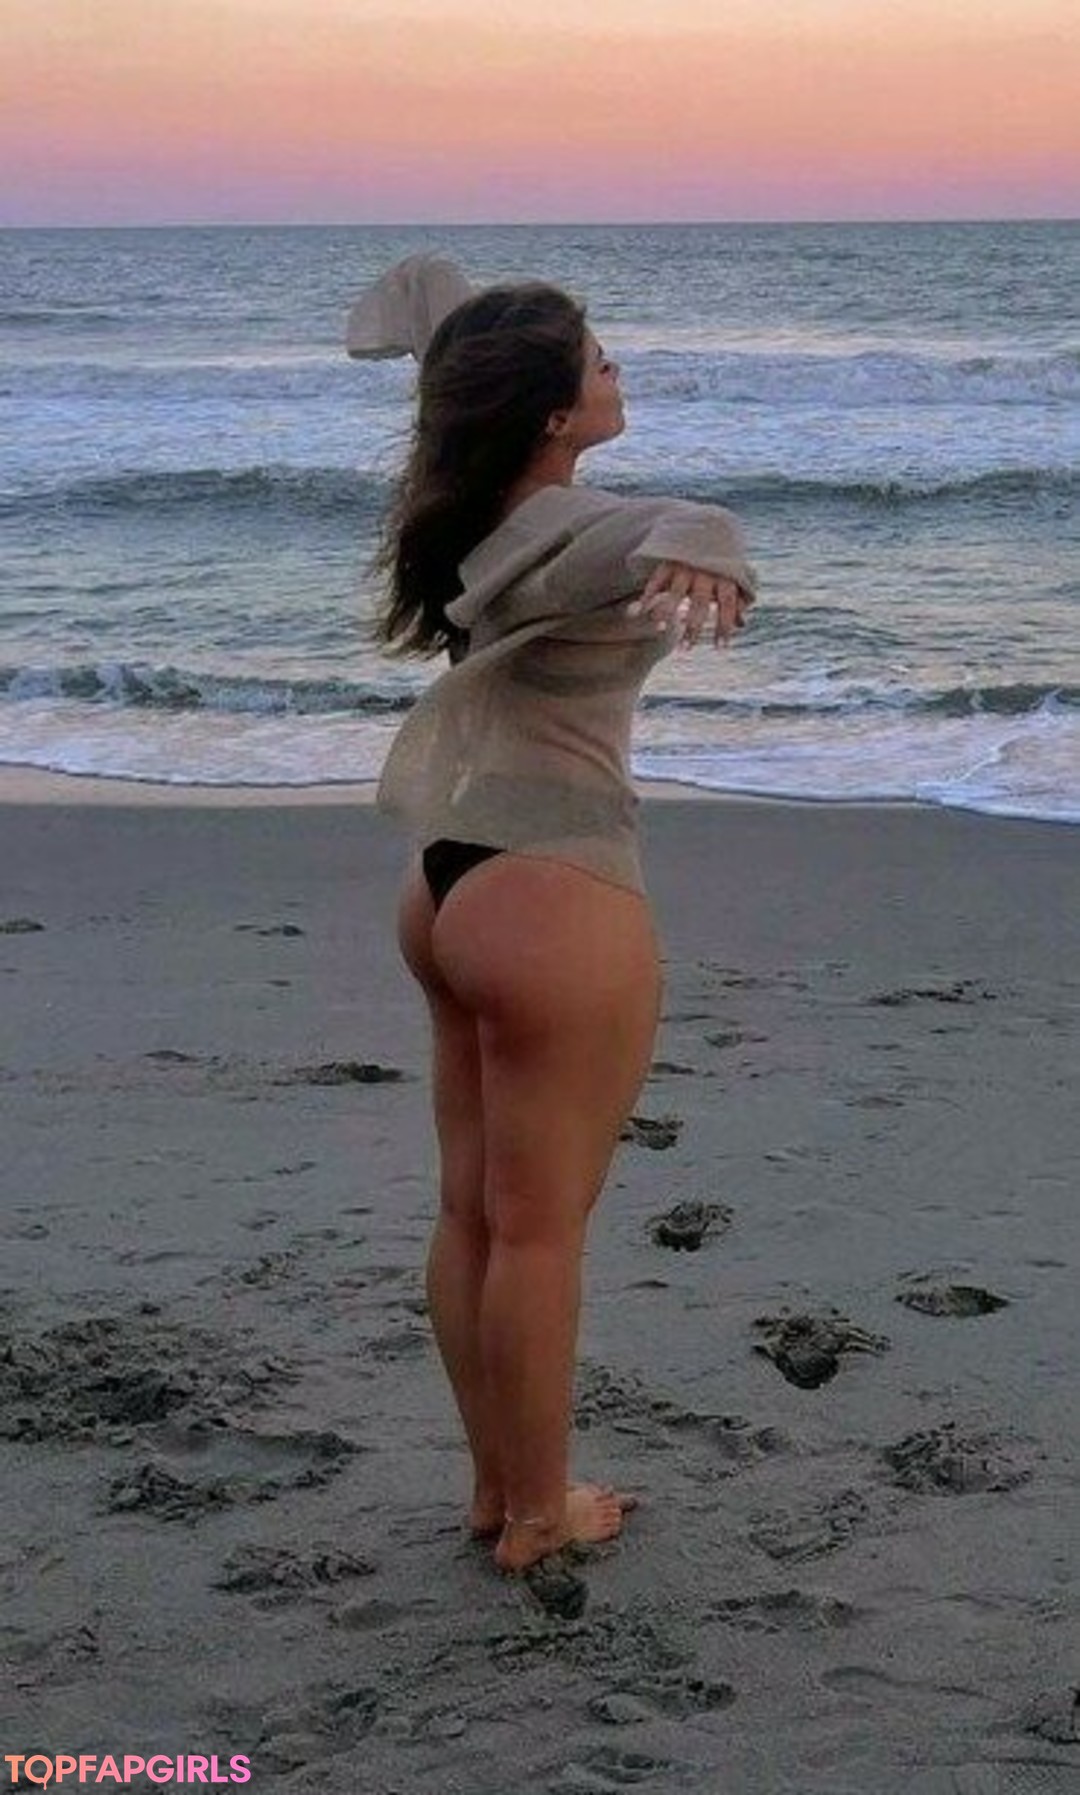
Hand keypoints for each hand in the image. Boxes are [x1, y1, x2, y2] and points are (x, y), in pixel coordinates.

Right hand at [627, 560, 754, 647]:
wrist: (707, 525)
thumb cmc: (721, 560)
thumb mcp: (733, 576)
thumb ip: (738, 599)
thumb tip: (743, 624)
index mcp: (726, 575)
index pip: (728, 604)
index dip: (725, 626)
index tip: (721, 649)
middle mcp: (706, 571)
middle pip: (701, 603)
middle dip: (693, 627)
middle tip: (685, 650)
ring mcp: (686, 565)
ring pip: (676, 591)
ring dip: (667, 611)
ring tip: (661, 630)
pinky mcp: (669, 560)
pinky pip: (657, 579)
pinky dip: (648, 594)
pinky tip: (641, 612)